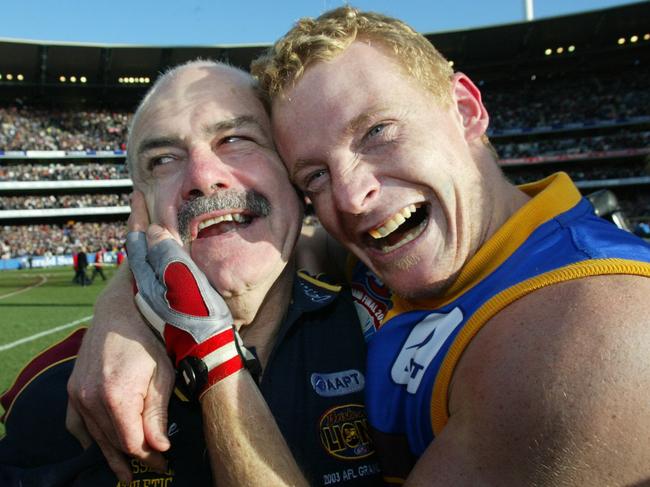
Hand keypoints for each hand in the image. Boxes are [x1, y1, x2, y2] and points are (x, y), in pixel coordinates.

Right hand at [66, 263, 173, 482]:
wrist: (121, 311)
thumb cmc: (148, 339)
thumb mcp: (162, 375)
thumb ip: (157, 414)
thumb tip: (159, 447)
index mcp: (116, 397)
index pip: (132, 443)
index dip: (150, 457)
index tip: (165, 463)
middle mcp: (90, 399)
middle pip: (114, 442)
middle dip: (135, 456)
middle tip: (154, 465)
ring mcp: (77, 394)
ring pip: (96, 436)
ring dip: (112, 452)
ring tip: (125, 472)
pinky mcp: (72, 388)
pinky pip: (76, 423)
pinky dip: (88, 437)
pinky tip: (97, 447)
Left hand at [126, 191, 247, 397]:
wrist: (209, 352)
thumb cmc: (199, 316)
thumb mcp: (185, 279)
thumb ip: (167, 254)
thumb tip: (151, 231)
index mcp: (150, 276)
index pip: (138, 239)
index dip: (138, 214)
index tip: (138, 192)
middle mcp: (149, 286)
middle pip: (141, 248)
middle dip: (142, 224)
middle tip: (144, 202)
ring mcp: (160, 297)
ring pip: (151, 260)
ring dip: (153, 240)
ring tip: (158, 222)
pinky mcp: (172, 306)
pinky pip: (164, 272)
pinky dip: (165, 256)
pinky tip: (175, 255)